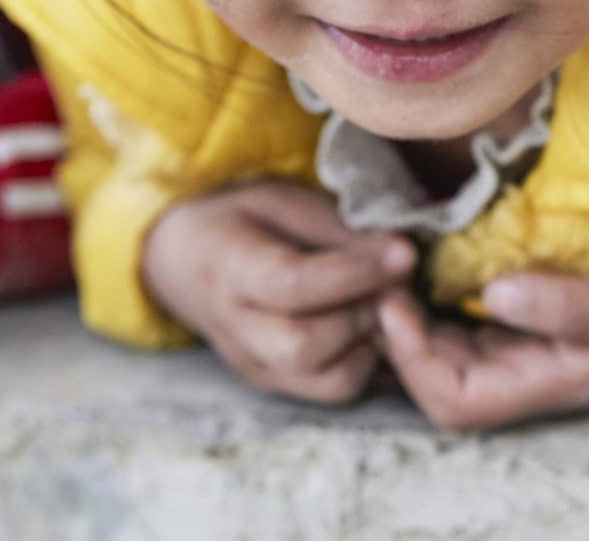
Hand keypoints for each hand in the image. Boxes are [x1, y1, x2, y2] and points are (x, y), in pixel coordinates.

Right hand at [142, 181, 415, 404]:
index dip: (354, 271)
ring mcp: (254, 366)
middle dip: (365, 311)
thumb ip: (336, 230)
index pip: (291, 283)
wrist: (183, 259)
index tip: (405, 251)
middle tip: (395, 277)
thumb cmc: (241, 220)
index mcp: (227, 267)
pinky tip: (369, 323)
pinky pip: (335, 389)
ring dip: (372, 339)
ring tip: (382, 299)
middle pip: (305, 344)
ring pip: (328, 379)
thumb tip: (401, 254)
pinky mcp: (276, 384)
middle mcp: (235, 329)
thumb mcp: (281, 200)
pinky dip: (367, 358)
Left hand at [376, 270, 588, 430]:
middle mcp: (520, 376)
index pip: (453, 401)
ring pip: (442, 348)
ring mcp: (519, 350)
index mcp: (540, 386)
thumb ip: (560, 303)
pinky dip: (433, 296)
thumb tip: (492, 294)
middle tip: (375, 274)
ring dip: (410, 313)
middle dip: (397, 333)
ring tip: (389, 264)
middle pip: (435, 377)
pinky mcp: (521, 320)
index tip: (393, 301)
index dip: (412, 359)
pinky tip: (420, 259)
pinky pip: (461, 320)